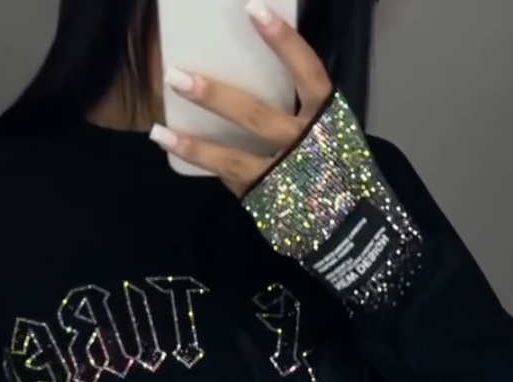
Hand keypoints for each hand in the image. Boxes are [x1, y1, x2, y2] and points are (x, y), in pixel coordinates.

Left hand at [150, 1, 331, 195]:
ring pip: (233, 158)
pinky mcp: (266, 202)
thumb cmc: (338, 166)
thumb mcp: (330, 129)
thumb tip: (257, 68)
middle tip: (177, 76)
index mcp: (327, 119)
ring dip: (194, 144)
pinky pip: (229, 178)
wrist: (353, 229)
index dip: (284, 42)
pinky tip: (174, 147)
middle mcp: (305, 147)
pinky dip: (203, 162)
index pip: (308, 73)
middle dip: (215, 96)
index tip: (254, 10)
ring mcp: (283, 178)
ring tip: (159, 131)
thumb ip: (303, 107)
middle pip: (257, 116)